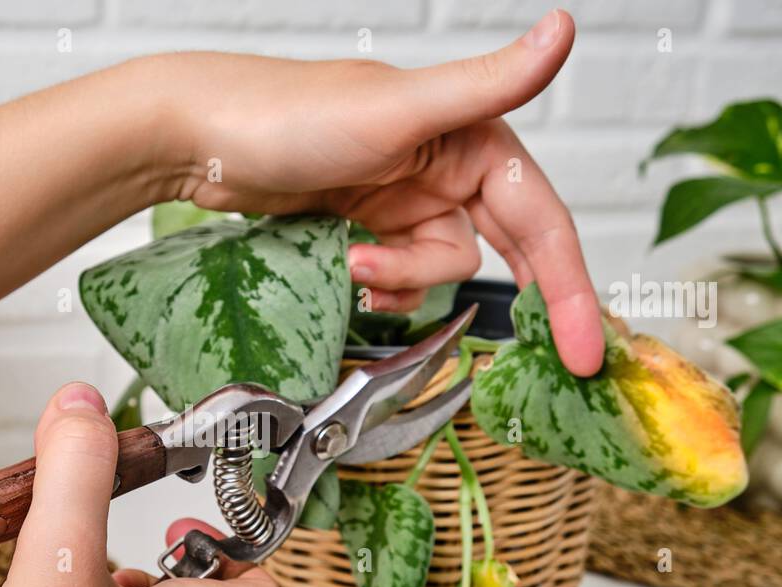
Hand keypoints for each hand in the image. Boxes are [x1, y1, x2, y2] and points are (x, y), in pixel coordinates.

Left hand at [159, 10, 602, 375]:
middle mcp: (444, 169)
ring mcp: (402, 203)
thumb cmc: (287, 111)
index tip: (585, 349)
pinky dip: (380, 285)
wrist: (196, 138)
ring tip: (357, 266)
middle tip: (549, 360)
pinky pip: (396, 277)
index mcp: (470, 138)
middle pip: (503, 252)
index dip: (571, 287)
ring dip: (405, 281)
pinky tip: (347, 273)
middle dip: (516, 300)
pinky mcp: (364, 227)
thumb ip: (485, 84)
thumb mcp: (396, 108)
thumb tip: (562, 29)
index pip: (542, 222)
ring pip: (438, 272)